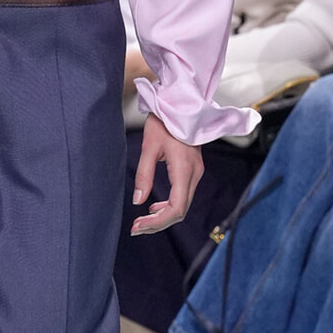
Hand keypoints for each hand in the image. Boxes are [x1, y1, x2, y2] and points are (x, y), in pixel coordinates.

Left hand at [129, 113, 202, 234]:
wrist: (180, 103)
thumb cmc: (164, 121)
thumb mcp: (149, 146)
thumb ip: (144, 175)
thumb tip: (138, 201)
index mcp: (184, 169)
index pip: (176, 208)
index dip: (157, 222)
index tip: (138, 226)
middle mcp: (194, 174)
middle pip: (180, 211)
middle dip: (158, 223)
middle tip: (136, 228)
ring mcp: (196, 172)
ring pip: (183, 205)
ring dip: (163, 216)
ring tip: (142, 220)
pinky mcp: (193, 169)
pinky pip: (183, 195)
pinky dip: (169, 205)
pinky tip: (154, 207)